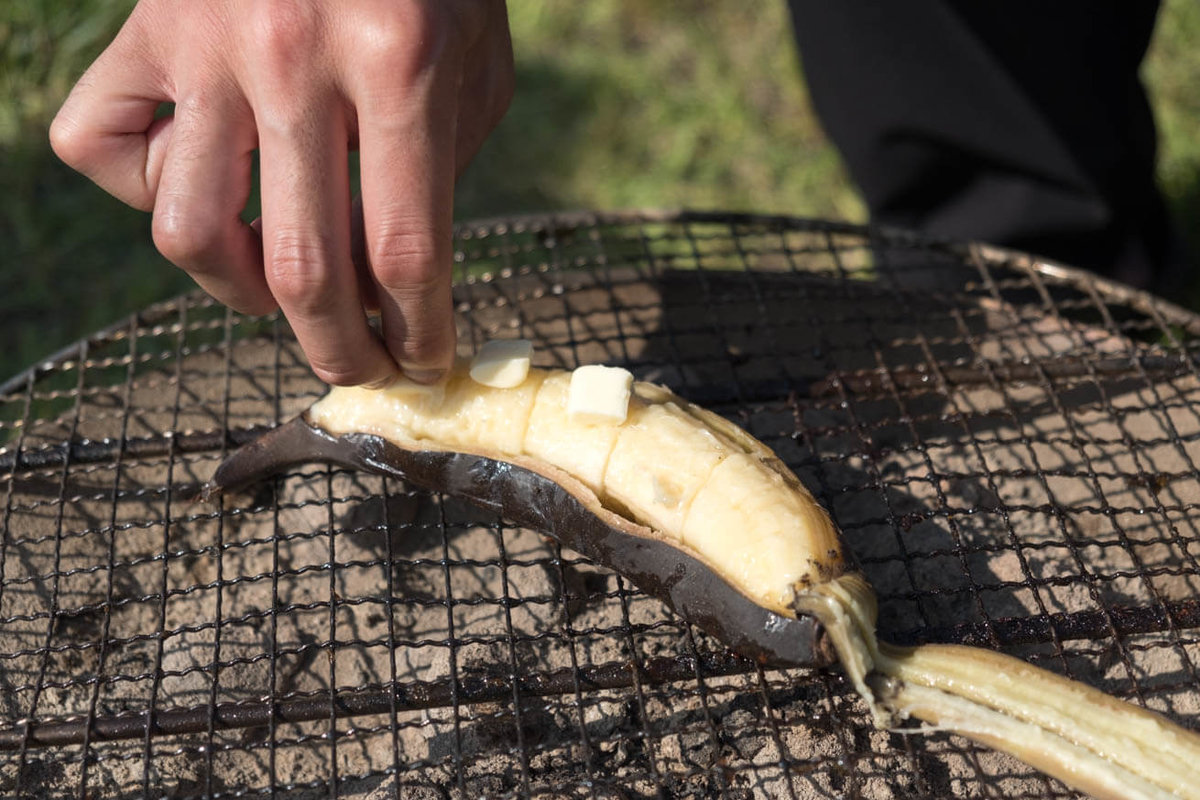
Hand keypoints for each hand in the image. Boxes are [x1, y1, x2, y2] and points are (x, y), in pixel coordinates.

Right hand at [50, 0, 512, 385]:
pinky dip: (144, 189)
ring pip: (186, 233)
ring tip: (282, 290)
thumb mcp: (475, 64)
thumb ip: (441, 172)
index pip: (406, 252)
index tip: (424, 367)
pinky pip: (97, 146)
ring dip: (239, 292)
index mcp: (398, 62)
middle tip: (361, 370)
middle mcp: (289, 55)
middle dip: (339, 352)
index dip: (420, 335)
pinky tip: (205, 182)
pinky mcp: (143, 29)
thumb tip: (384, 284)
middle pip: (302, 269)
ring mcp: (202, 43)